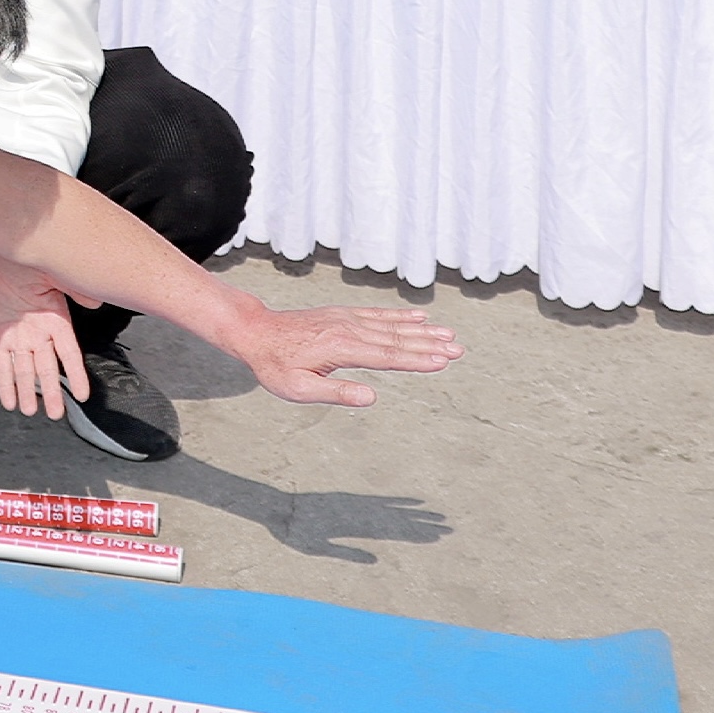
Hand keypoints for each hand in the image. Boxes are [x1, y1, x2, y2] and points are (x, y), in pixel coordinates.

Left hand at [0, 248, 95, 418]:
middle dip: (52, 392)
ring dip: (28, 392)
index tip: (84, 395)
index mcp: (56, 320)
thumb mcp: (55, 273)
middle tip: (56, 414)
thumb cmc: (27, 259)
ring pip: (25, 371)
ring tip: (31, 412)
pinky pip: (2, 365)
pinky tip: (9, 400)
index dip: (77, 375)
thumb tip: (96, 302)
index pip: (70, 354)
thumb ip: (75, 289)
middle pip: (47, 368)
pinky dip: (5, 383)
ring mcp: (17, 336)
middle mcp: (38, 333)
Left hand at [229, 304, 463, 406]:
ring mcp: (345, 319)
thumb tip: (371, 398)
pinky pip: (377, 315)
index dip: (416, 360)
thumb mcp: (298, 388)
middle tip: (458, 349)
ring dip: (421, 330)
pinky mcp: (341, 314)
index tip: (442, 361)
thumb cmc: (274, 365)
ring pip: (390, 325)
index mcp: (340, 348)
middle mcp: (347, 329)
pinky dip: (400, 315)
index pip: (386, 356)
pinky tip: (418, 316)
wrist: (254, 332)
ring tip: (448, 333)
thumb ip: (335, 393)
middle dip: (428, 344)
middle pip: (395, 339)